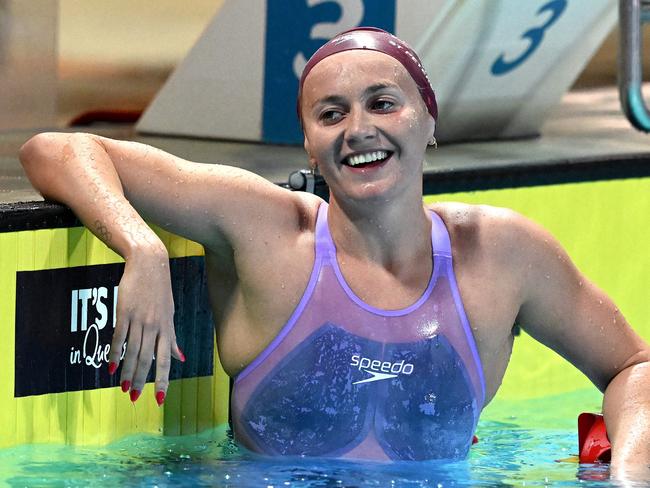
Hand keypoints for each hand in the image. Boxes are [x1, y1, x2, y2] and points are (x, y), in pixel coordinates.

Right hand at [108, 246, 183, 403]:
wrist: (149, 262)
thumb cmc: (160, 289)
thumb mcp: (170, 313)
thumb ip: (172, 338)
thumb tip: (182, 358)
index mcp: (167, 328)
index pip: (166, 360)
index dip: (163, 380)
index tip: (160, 399)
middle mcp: (155, 326)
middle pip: (147, 359)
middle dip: (141, 380)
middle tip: (134, 398)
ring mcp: (139, 319)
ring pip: (133, 351)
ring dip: (127, 372)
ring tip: (123, 388)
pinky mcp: (124, 312)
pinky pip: (119, 337)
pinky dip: (115, 353)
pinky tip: (111, 367)